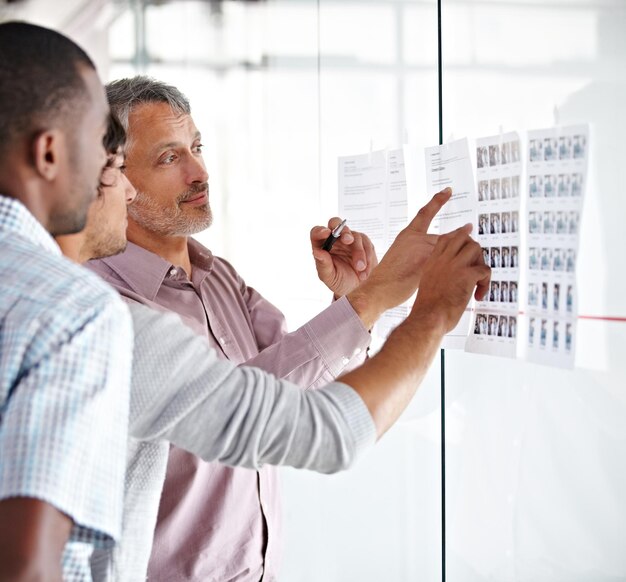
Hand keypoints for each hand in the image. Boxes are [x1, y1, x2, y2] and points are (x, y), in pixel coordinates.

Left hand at [311, 218, 377, 296]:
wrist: (356, 289)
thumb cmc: (338, 281)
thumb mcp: (329, 277)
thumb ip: (323, 265)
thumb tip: (317, 252)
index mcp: (322, 245)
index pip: (317, 232)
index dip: (320, 230)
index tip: (326, 233)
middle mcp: (335, 239)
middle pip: (336, 224)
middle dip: (343, 231)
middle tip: (348, 240)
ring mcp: (350, 240)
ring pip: (355, 236)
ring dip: (359, 252)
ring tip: (359, 268)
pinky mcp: (364, 244)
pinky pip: (367, 245)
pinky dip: (367, 258)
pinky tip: (364, 272)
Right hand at [345, 188, 452, 327]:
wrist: (380, 289)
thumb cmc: (387, 278)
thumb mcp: (399, 256)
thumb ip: (415, 251)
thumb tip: (426, 255)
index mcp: (408, 234)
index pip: (425, 213)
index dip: (437, 201)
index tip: (448, 191)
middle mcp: (417, 239)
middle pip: (446, 237)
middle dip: (459, 243)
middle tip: (468, 241)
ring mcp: (424, 250)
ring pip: (450, 251)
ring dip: (458, 262)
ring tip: (462, 270)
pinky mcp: (430, 264)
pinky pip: (449, 264)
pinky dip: (455, 271)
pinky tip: (459, 279)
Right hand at [410, 224, 490, 332]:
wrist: (428, 317)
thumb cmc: (427, 308)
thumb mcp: (427, 284)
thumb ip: (437, 275)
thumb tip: (450, 278)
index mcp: (432, 262)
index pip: (446, 239)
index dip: (459, 234)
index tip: (466, 231)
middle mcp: (443, 260)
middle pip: (463, 238)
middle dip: (473, 248)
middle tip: (477, 262)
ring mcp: (455, 266)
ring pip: (476, 248)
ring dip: (481, 263)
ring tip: (477, 280)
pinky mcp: (467, 275)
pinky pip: (485, 270)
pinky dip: (486, 283)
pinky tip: (478, 295)